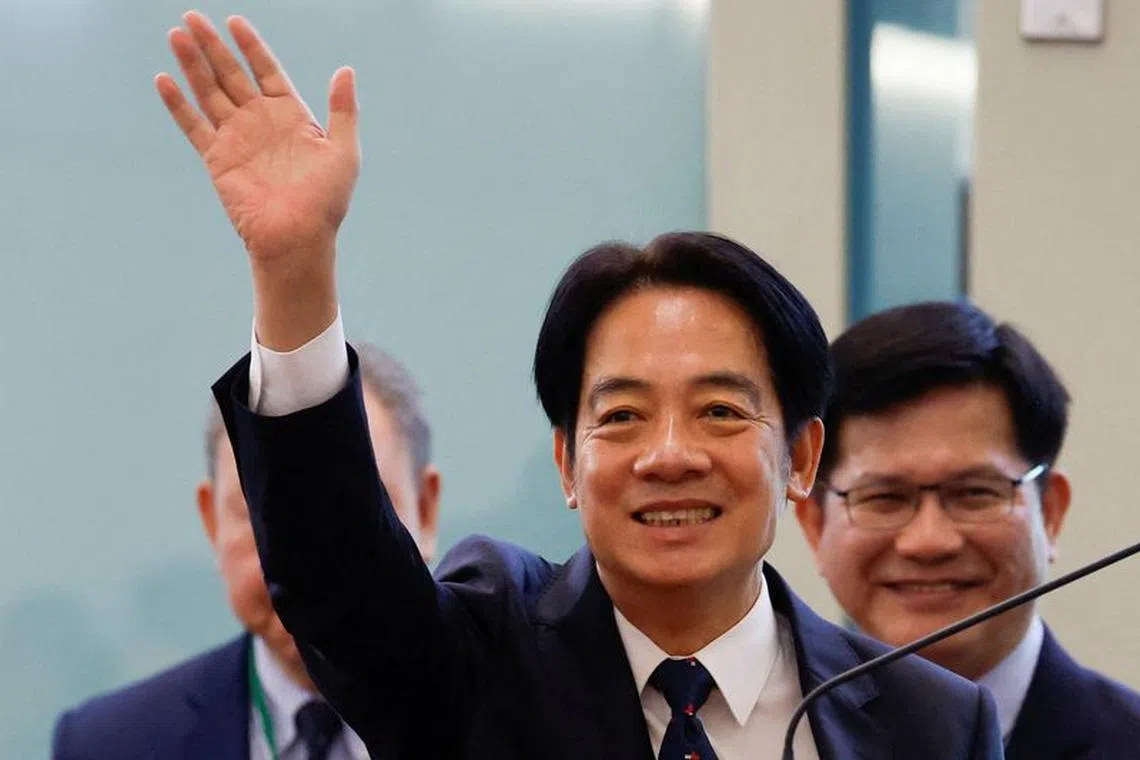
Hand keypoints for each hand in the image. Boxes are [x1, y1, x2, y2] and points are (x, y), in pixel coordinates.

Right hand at [157, 12, 357, 347]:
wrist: (297, 237)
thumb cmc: (325, 201)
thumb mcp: (343, 151)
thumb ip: (342, 109)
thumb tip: (346, 69)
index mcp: (291, 116)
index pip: (266, 71)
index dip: (251, 46)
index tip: (235, 21)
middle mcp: (260, 122)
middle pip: (232, 74)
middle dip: (213, 46)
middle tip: (192, 16)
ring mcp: (237, 139)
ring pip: (209, 92)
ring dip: (192, 64)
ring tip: (176, 34)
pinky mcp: (217, 158)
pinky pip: (193, 125)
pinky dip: (178, 104)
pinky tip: (163, 80)